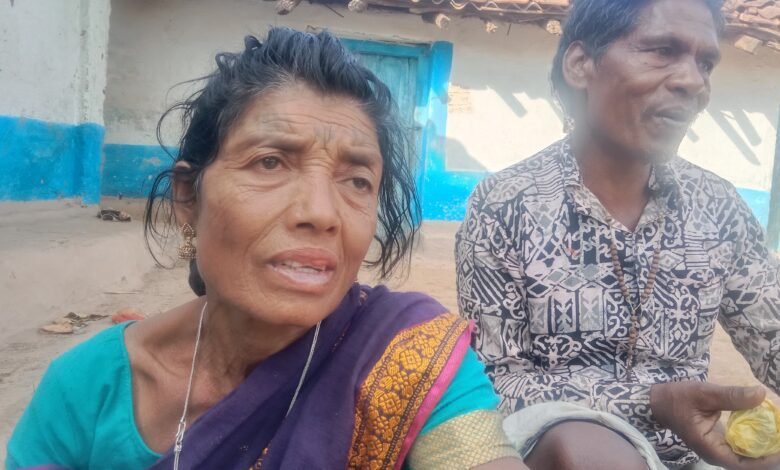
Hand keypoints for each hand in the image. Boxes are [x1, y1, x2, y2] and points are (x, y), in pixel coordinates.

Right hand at [650, 381, 779, 469]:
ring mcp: (718, 449)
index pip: (742, 464)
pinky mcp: (720, 442)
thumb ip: (732, 396)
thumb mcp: (704, 393)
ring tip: (777, 433)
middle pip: (749, 463)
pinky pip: (742, 447)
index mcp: (709, 448)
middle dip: (768, 453)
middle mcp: (715, 453)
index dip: (765, 459)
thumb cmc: (677, 399)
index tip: (779, 446)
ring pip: (747, 456)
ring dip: (764, 447)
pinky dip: (756, 440)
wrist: (658, 402)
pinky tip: (765, 428)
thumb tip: (761, 394)